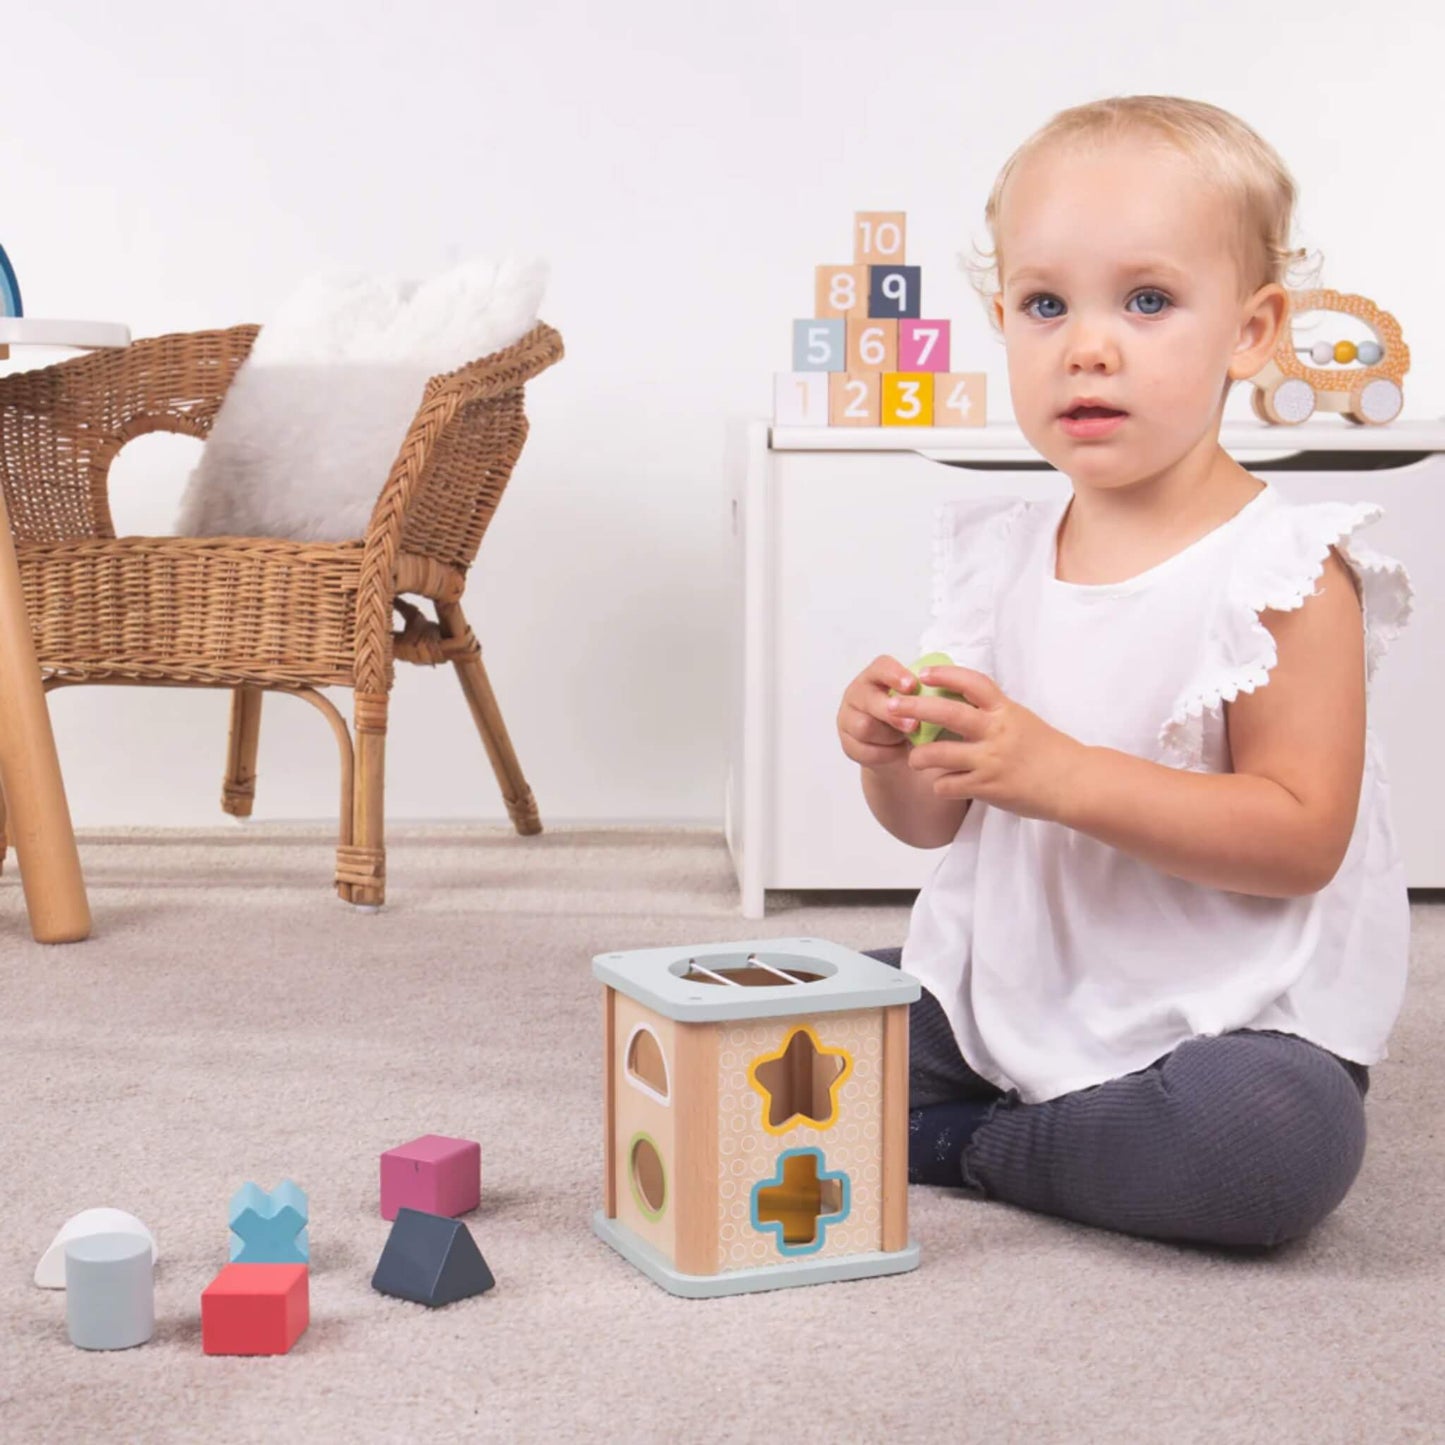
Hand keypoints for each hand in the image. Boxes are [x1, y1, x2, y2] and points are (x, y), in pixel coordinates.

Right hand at [838, 654, 923, 768]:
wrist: (901, 749)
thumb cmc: (914, 717)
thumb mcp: (923, 703)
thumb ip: (930, 694)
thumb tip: (951, 690)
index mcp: (877, 676)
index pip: (881, 668)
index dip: (895, 675)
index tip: (913, 686)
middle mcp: (858, 693)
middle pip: (869, 700)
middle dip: (892, 713)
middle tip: (913, 726)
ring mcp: (849, 718)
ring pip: (865, 728)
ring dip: (890, 736)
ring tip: (906, 738)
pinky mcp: (848, 744)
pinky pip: (865, 751)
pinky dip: (886, 754)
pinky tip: (897, 751)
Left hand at [884, 663, 1086, 821]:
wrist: (1073, 783)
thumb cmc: (1047, 750)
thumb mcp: (1021, 720)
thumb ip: (992, 712)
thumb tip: (957, 701)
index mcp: (1005, 710)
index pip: (972, 682)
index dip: (946, 674)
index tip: (924, 672)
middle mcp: (996, 731)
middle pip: (946, 713)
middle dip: (914, 708)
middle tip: (892, 706)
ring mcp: (990, 760)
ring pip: (938, 754)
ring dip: (919, 757)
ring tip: (915, 759)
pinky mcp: (987, 787)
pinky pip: (948, 785)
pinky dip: (940, 786)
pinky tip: (942, 785)